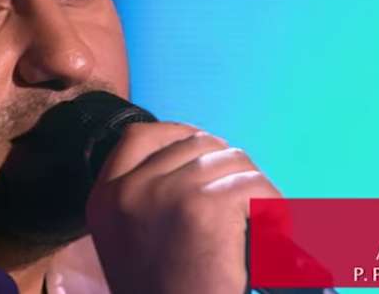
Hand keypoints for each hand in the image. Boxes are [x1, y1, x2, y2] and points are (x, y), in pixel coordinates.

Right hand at [85, 122, 280, 293]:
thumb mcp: (133, 244)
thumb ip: (146, 199)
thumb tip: (194, 156)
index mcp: (105, 200)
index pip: (139, 137)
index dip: (177, 134)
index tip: (206, 146)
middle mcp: (126, 192)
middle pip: (194, 144)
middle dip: (228, 166)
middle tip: (247, 199)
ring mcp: (161, 195)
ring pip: (228, 161)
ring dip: (254, 188)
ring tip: (263, 220)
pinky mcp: (200, 207)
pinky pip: (251, 186)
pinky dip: (273, 206)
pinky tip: (273, 230)